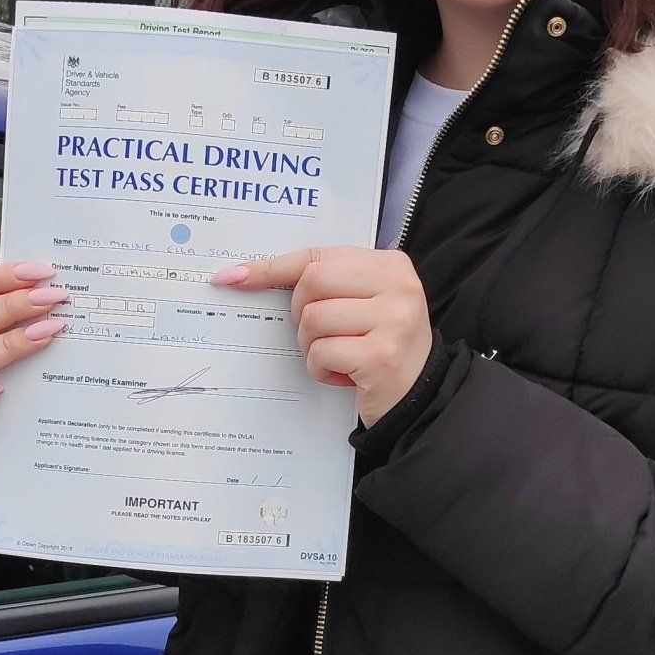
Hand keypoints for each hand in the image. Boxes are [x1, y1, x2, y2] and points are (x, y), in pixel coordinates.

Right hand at [0, 258, 68, 449]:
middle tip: (50, 299)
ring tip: (42, 336)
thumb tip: (62, 290)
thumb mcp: (19, 342)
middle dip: (10, 306)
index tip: (39, 271)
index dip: (0, 277)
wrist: (7, 430)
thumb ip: (30, 316)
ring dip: (4, 345)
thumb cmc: (14, 382)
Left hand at [211, 244, 432, 429]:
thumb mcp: (361, 304)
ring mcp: (393, 320)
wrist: (420, 399)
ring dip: (312, 346)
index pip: (318, 256)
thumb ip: (321, 283)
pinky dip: (322, 369)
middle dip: (301, 314)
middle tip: (321, 335)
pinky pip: (321, 353)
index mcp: (390, 264)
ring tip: (340, 357)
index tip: (233, 277)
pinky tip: (345, 376)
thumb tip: (238, 274)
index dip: (272, 268)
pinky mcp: (381, 356)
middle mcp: (397, 286)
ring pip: (313, 319)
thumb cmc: (379, 348)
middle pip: (312, 283)